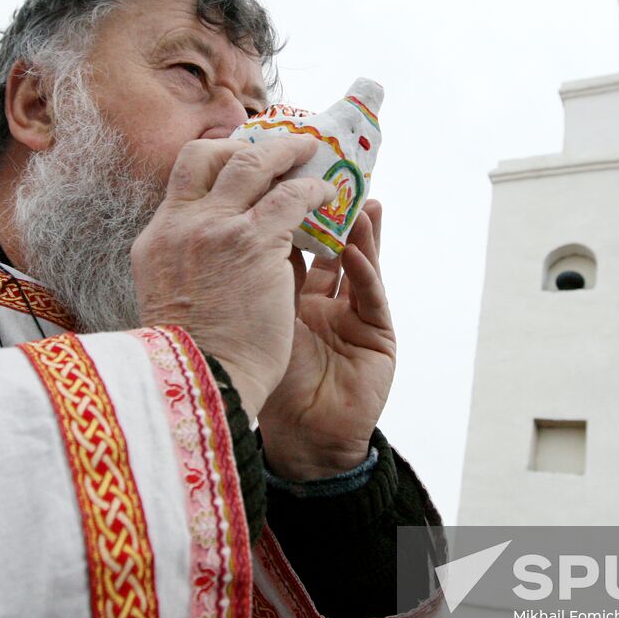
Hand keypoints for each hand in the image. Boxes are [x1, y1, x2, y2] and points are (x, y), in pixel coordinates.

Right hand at [132, 135, 334, 418]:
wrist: (204, 383)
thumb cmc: (194, 359)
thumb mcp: (175, 299)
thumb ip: (196, 266)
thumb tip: (235, 250)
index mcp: (156, 241)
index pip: (182, 181)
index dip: (214, 164)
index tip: (239, 161)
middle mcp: (181, 224)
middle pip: (208, 156)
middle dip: (245, 144)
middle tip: (277, 147)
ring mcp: (217, 227)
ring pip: (254, 164)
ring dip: (286, 153)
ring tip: (311, 152)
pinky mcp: (256, 241)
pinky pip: (292, 197)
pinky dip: (314, 190)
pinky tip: (329, 195)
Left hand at [258, 201, 395, 479]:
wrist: (297, 441)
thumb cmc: (267, 384)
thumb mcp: (255, 318)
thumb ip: (256, 276)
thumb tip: (239, 222)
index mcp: (291, 297)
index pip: (295, 243)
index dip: (294, 212)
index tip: (288, 177)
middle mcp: (325, 301)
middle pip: (332, 245)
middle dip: (335, 212)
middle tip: (335, 176)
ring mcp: (354, 317)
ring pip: (358, 264)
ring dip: (359, 232)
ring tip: (361, 200)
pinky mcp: (379, 336)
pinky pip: (369, 297)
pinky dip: (363, 271)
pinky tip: (354, 248)